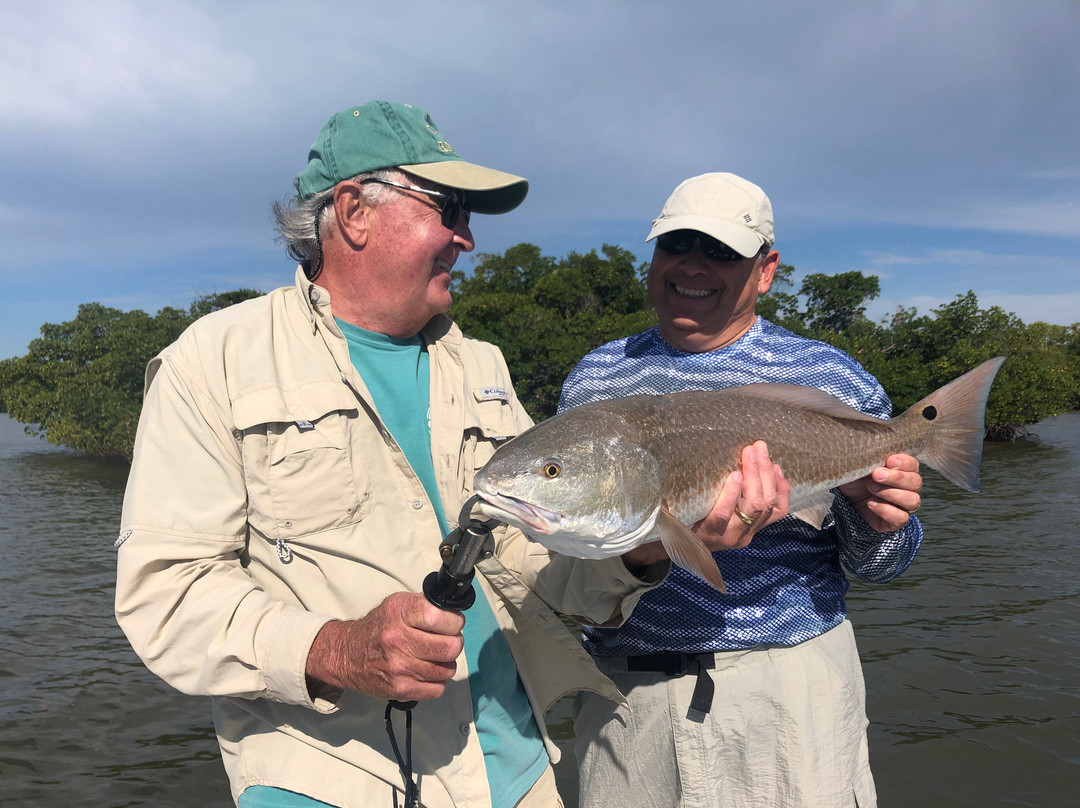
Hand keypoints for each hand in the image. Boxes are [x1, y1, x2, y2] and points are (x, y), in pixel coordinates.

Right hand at [305, 592, 464, 701]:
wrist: (346, 655)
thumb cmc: (377, 628)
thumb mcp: (396, 605)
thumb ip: (425, 605)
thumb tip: (454, 611)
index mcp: (399, 613)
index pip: (441, 617)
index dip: (454, 621)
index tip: (452, 623)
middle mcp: (398, 640)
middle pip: (451, 647)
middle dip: (454, 643)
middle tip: (446, 640)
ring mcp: (399, 668)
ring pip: (448, 670)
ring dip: (446, 663)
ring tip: (434, 657)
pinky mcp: (401, 689)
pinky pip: (438, 689)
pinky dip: (437, 681)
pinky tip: (426, 672)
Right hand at [621, 441, 789, 567]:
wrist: (692, 548)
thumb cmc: (679, 523)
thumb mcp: (671, 514)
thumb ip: (666, 499)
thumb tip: (651, 469)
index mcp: (706, 534)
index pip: (722, 517)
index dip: (730, 495)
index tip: (733, 472)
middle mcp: (731, 538)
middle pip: (752, 506)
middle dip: (755, 474)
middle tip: (752, 449)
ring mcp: (749, 534)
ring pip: (767, 506)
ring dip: (768, 476)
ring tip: (762, 452)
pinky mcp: (759, 529)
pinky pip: (778, 512)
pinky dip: (782, 490)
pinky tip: (778, 470)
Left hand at [838, 453, 922, 532]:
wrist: (844, 499)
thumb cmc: (855, 478)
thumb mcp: (860, 465)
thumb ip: (871, 457)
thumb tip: (874, 447)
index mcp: (903, 470)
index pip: (913, 465)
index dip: (904, 463)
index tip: (888, 461)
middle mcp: (908, 488)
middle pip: (916, 482)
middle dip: (896, 478)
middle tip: (876, 475)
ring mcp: (904, 506)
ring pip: (913, 501)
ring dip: (890, 493)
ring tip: (870, 488)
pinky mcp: (896, 521)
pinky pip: (901, 518)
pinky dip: (885, 510)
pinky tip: (870, 503)